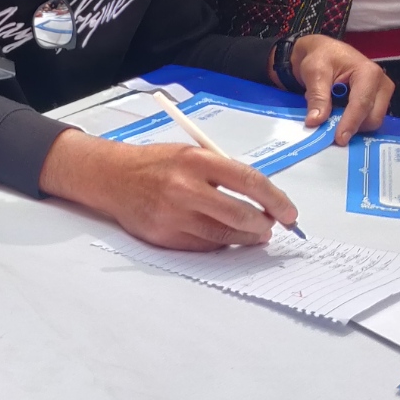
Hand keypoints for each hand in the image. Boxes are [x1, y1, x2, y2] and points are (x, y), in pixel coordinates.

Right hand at [40, 132, 299, 249]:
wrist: (111, 177)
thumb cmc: (155, 164)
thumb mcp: (190, 153)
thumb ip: (223, 172)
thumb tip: (262, 198)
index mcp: (196, 161)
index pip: (250, 182)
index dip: (276, 200)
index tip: (289, 212)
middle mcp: (184, 188)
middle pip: (241, 214)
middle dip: (264, 224)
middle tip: (272, 226)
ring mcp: (173, 214)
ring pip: (225, 235)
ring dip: (246, 237)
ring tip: (253, 233)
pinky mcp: (164, 235)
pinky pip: (204, 245)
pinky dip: (220, 242)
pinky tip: (223, 235)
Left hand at [283, 35, 392, 142]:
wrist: (323, 52)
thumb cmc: (320, 58)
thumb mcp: (314, 72)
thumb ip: (317, 96)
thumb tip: (315, 122)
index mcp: (369, 73)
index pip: (362, 104)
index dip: (350, 123)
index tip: (339, 139)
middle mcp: (382, 84)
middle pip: (372, 117)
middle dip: (352, 126)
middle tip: (328, 128)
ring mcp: (382, 94)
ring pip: (372, 121)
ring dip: (352, 125)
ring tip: (332, 116)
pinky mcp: (378, 101)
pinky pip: (368, 119)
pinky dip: (353, 123)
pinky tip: (339, 118)